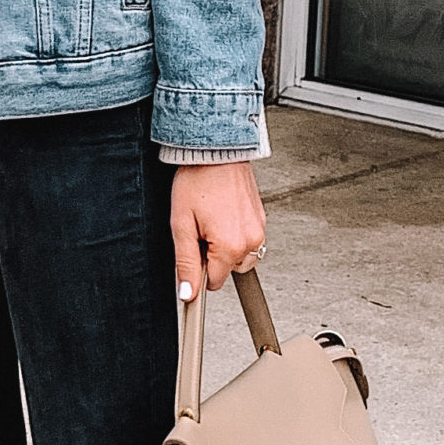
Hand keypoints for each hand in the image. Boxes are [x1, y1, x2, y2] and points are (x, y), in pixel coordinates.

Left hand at [169, 161, 265, 297]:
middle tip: (199, 229)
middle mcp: (251, 241)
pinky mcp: (261, 219)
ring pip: (239, 257)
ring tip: (211, 221)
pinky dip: (233, 234)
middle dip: (211, 257)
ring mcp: (259, 230)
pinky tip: (221, 214)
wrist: (218, 151)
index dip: (197, 269)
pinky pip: (247, 240)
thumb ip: (185, 263)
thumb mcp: (182, 225)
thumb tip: (187, 293)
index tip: (190, 252)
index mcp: (231, 247)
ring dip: (224, 247)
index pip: (213, 283)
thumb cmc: (197, 181)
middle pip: (227, 270)